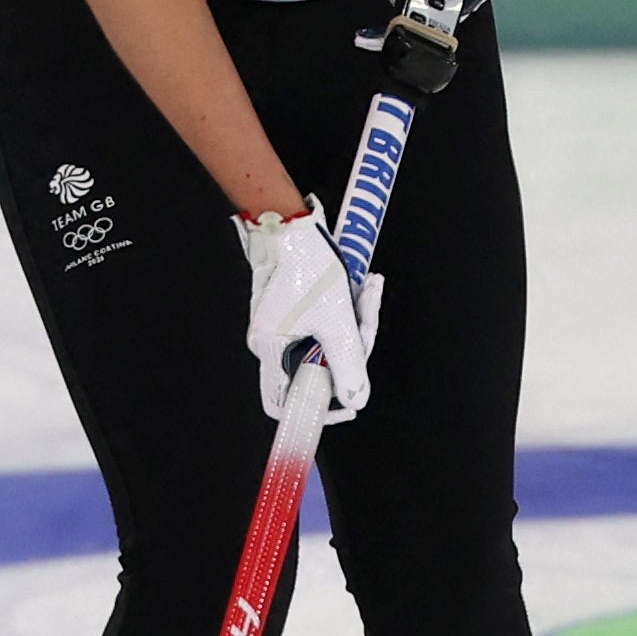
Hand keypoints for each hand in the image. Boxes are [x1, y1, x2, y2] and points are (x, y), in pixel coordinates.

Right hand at [235, 210, 381, 420]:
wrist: (294, 225)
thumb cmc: (310, 267)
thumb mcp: (338, 322)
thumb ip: (349, 366)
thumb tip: (355, 400)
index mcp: (270, 348)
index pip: (283, 402)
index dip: (315, 409)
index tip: (346, 403)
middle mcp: (268, 342)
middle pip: (314, 369)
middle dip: (349, 349)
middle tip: (366, 320)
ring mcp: (278, 326)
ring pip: (323, 344)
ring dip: (353, 326)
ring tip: (368, 291)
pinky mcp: (290, 311)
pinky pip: (322, 326)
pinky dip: (345, 314)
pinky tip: (362, 289)